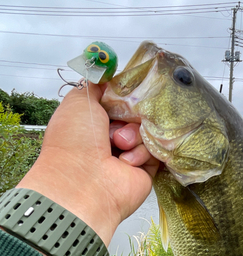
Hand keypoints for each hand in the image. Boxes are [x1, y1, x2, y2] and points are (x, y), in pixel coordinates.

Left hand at [17, 83, 158, 245]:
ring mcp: (129, 154)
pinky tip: (126, 162)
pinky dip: (141, 153)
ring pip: (147, 130)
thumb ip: (95, 83)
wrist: (83, 184)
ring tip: (118, 147)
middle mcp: (111, 138)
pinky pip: (156, 150)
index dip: (125, 95)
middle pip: (137, 113)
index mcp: (95, 122)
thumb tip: (104, 71)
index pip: (120, 100)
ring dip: (133, 135)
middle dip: (129, 115)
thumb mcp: (79, 101)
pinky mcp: (146, 170)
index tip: (127, 92)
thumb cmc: (74, 142)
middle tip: (115, 125)